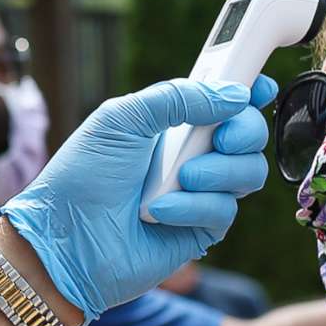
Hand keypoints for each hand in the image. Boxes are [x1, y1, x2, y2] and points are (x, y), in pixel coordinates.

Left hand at [0, 77, 275, 322]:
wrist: (64, 241)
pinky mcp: (200, 229)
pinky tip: (159, 212)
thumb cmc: (81, 178)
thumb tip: (233, 95)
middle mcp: (190, 154)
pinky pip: (225, 210)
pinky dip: (194, 206)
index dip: (248, 89)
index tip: (261, 85)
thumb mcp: (121, 120)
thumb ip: (176, 97)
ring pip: (248, 172)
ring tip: (180, 178)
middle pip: (249, 133)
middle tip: (221, 137)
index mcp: (171, 122)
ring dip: (219, 171)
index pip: (223, 100)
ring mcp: (198, 192)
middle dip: (244, 130)